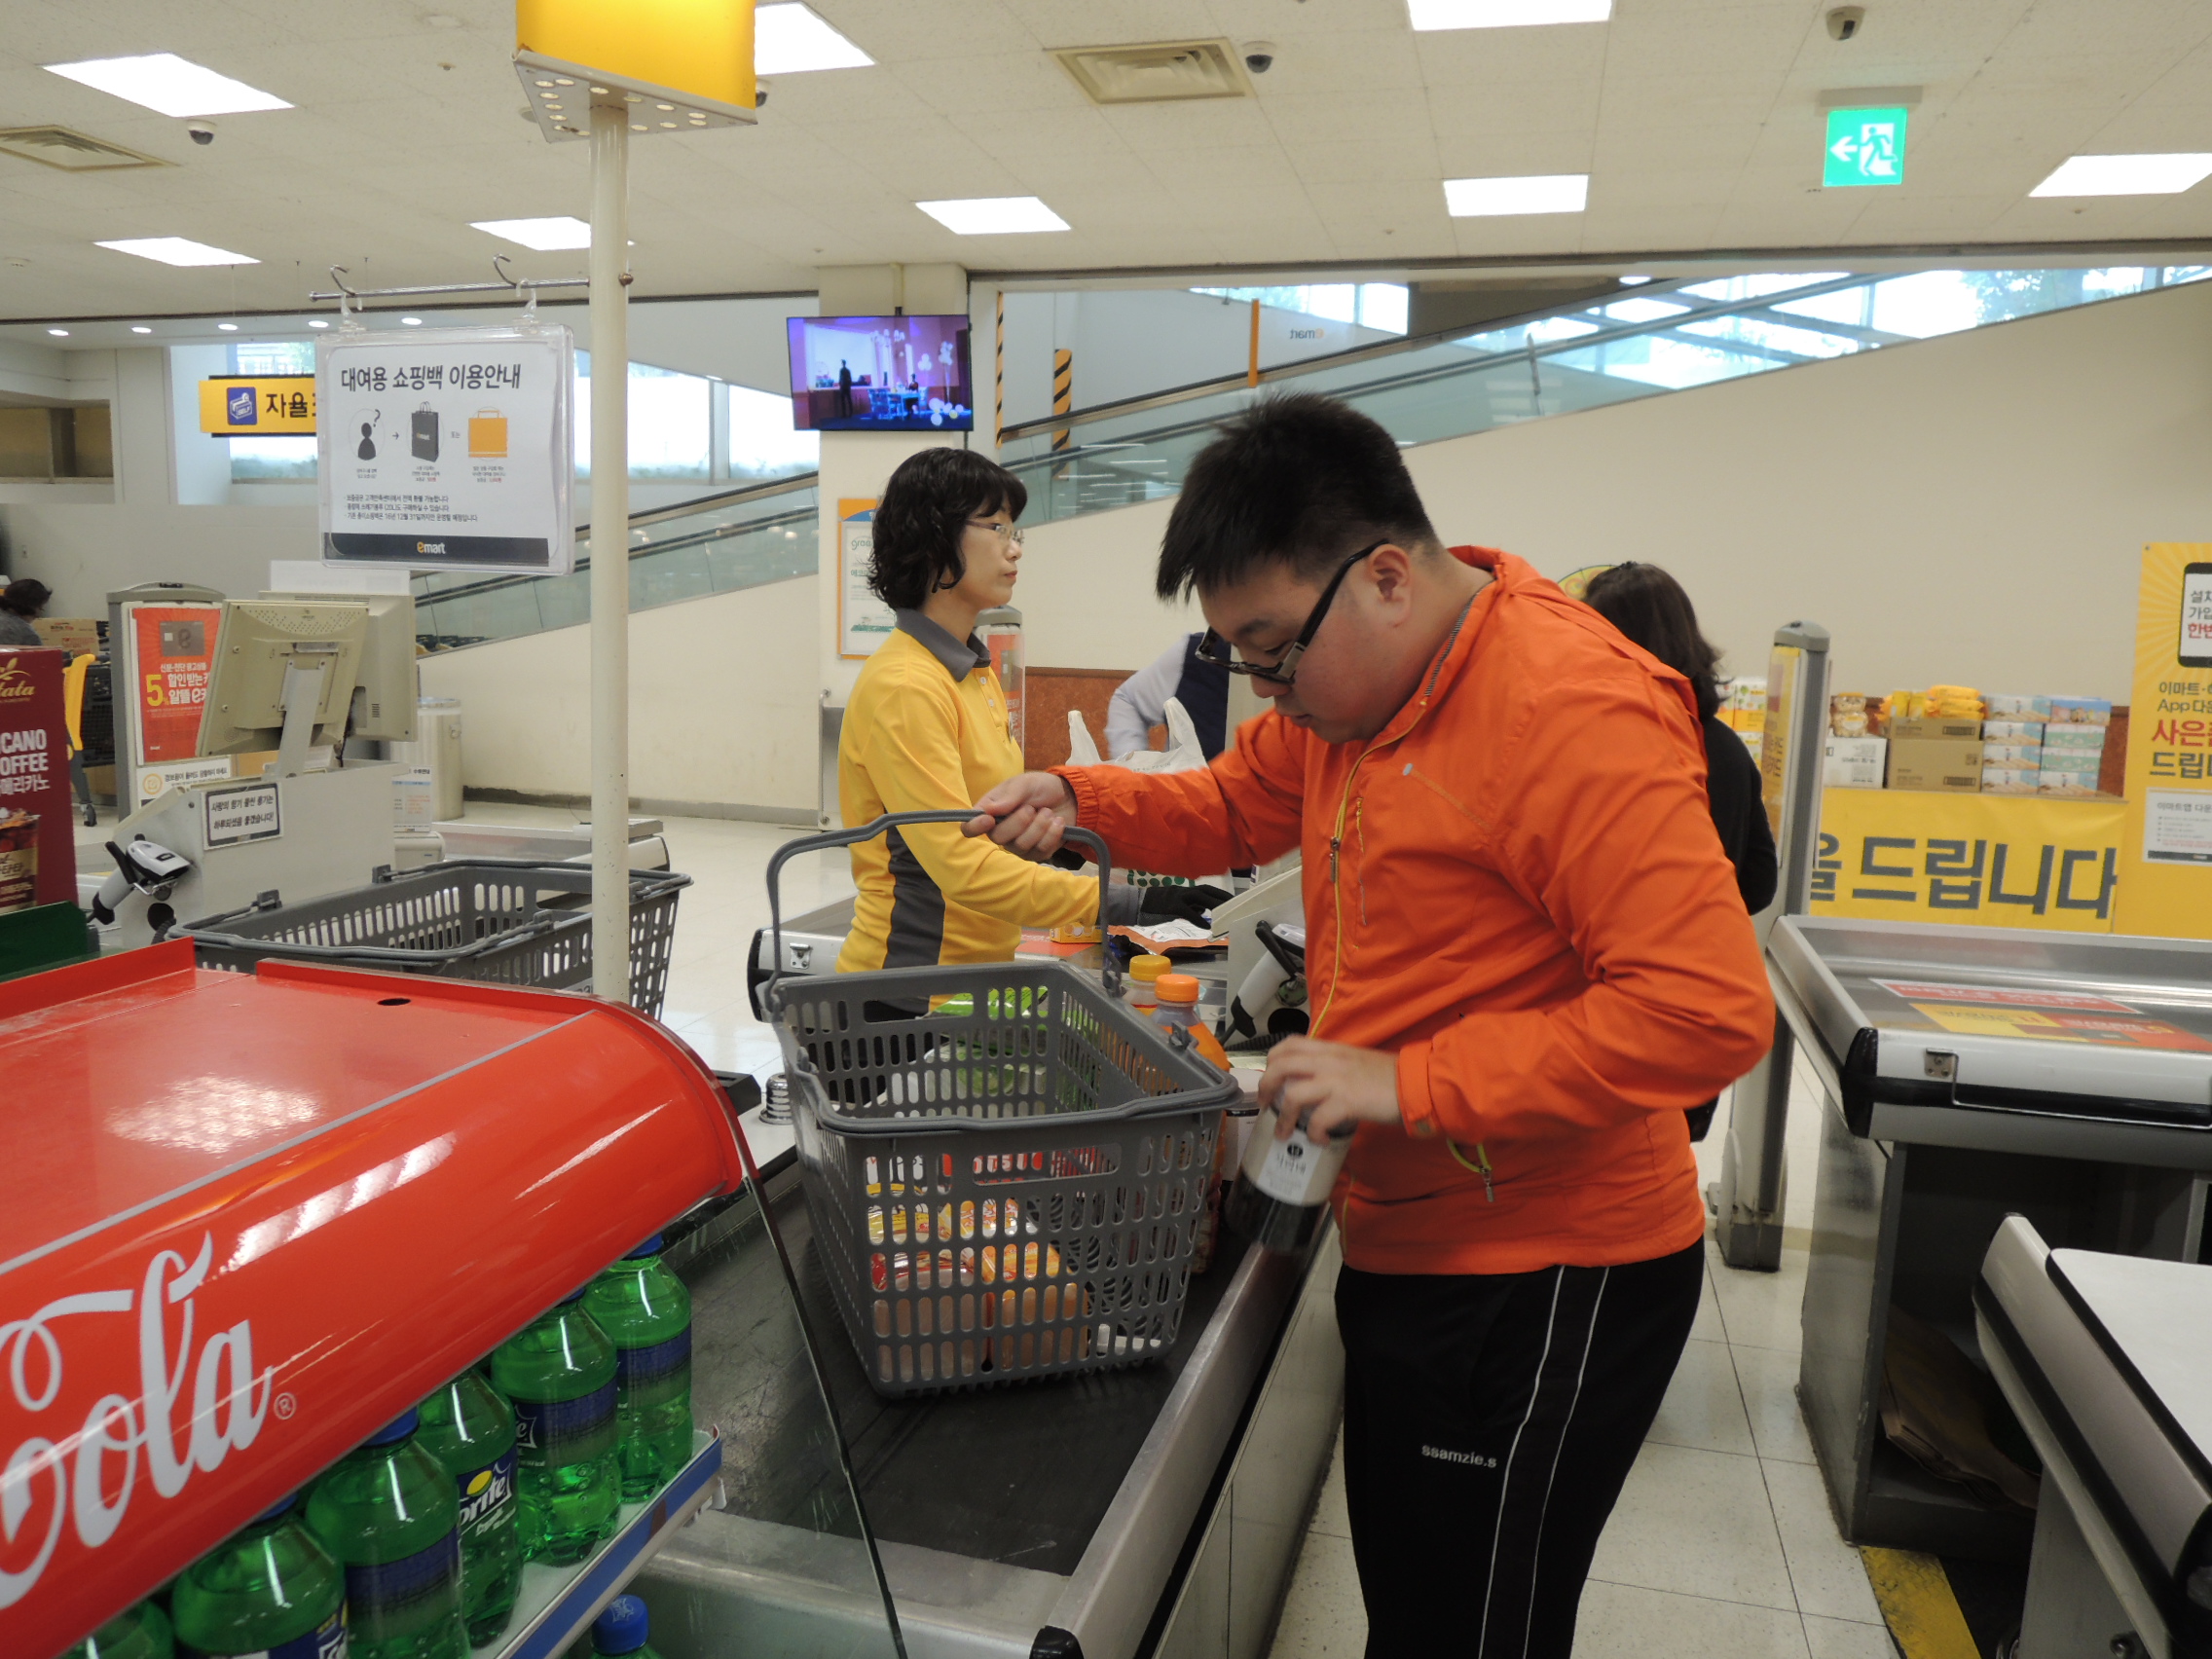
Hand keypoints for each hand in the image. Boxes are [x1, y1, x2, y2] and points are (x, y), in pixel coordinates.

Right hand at [964, 771, 1077, 858]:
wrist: (1068, 797)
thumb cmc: (1040, 788)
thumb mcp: (1025, 783)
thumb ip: (1009, 795)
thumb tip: (988, 810)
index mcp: (990, 812)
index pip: (970, 827)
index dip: (974, 827)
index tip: (989, 820)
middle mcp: (1000, 832)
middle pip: (998, 838)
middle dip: (1019, 822)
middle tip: (1031, 808)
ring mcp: (1018, 845)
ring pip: (1021, 846)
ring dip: (1039, 826)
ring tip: (1048, 812)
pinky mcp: (1037, 853)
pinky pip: (1041, 851)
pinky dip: (1052, 833)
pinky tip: (1057, 822)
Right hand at [1139, 884, 1231, 926]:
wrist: (1135, 903)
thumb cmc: (1154, 906)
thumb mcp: (1175, 905)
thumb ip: (1190, 906)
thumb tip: (1203, 911)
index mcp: (1185, 891)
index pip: (1207, 890)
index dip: (1221, 895)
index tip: (1234, 901)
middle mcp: (1183, 891)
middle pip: (1207, 891)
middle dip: (1223, 897)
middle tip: (1236, 906)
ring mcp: (1177, 897)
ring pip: (1200, 897)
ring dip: (1214, 904)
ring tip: (1226, 914)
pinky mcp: (1170, 906)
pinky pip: (1187, 911)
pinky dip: (1198, 918)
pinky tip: (1206, 926)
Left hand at [1257, 1038, 1401, 1143]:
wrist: (1418, 1083)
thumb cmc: (1391, 1076)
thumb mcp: (1356, 1062)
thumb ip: (1334, 1067)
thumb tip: (1315, 1085)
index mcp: (1330, 1049)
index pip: (1288, 1044)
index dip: (1271, 1061)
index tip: (1270, 1080)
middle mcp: (1329, 1061)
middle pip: (1280, 1066)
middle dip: (1265, 1088)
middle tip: (1266, 1106)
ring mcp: (1337, 1080)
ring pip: (1293, 1095)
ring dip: (1284, 1118)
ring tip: (1285, 1133)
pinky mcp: (1347, 1101)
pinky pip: (1318, 1120)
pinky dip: (1314, 1133)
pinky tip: (1319, 1140)